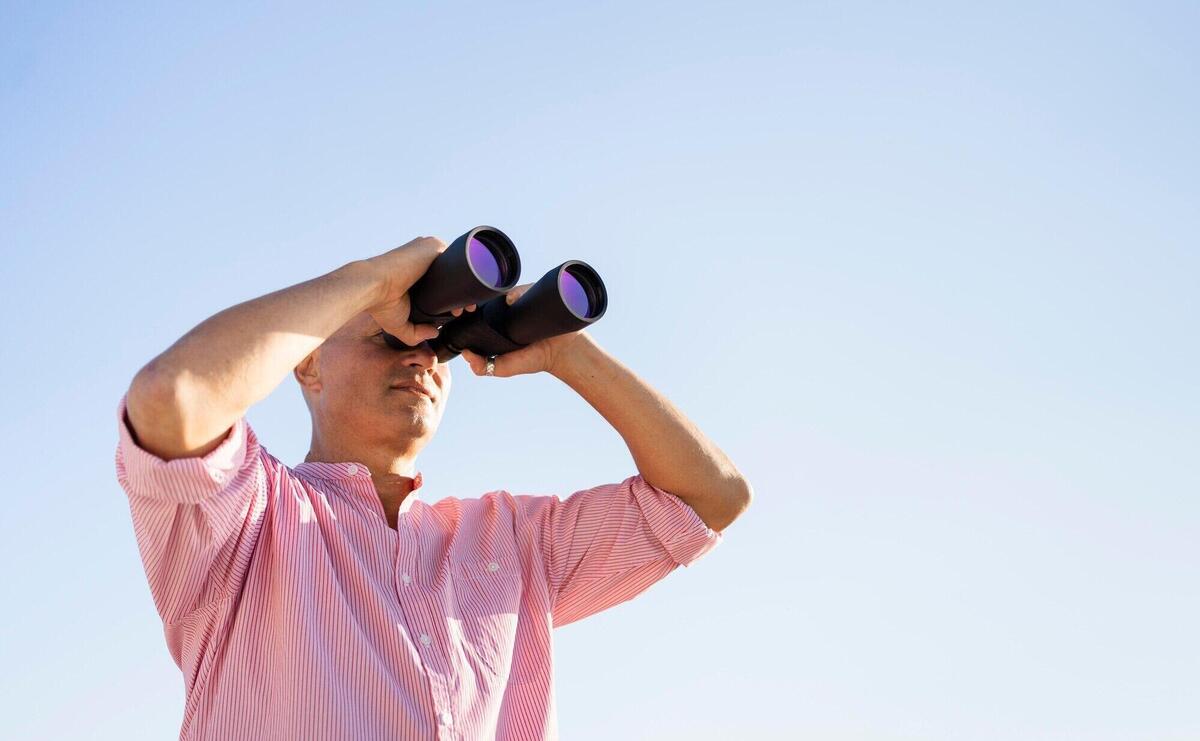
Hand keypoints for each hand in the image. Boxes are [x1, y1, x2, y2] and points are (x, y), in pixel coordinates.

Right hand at [361, 236, 477, 345]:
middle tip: (464, 311)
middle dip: (462, 293)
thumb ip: (415, 333)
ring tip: (466, 304)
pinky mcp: (432, 245)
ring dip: (465, 283)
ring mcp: (428, 250)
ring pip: (455, 266)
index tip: (457, 312)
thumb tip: (434, 334)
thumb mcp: (399, 324)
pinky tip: (468, 287)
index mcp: (416, 273)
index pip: (441, 282)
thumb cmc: (380, 304)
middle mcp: (422, 259)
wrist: (371, 287)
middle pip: (451, 274)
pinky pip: (457, 255)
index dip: (452, 298)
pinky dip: (465, 269)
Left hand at [459, 283, 588, 377]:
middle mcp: (508, 307)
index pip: (478, 308)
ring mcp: (522, 299)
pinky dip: (518, 290)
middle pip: (489, 294)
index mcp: (498, 320)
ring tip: (501, 303)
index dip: (469, 306)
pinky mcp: (537, 294)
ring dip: (498, 289)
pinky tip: (513, 300)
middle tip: (476, 305)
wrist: (564, 352)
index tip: (465, 311)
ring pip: (505, 288)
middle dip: (481, 295)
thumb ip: (483, 367)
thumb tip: (465, 353)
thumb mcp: (504, 367)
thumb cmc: (535, 359)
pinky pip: (526, 286)